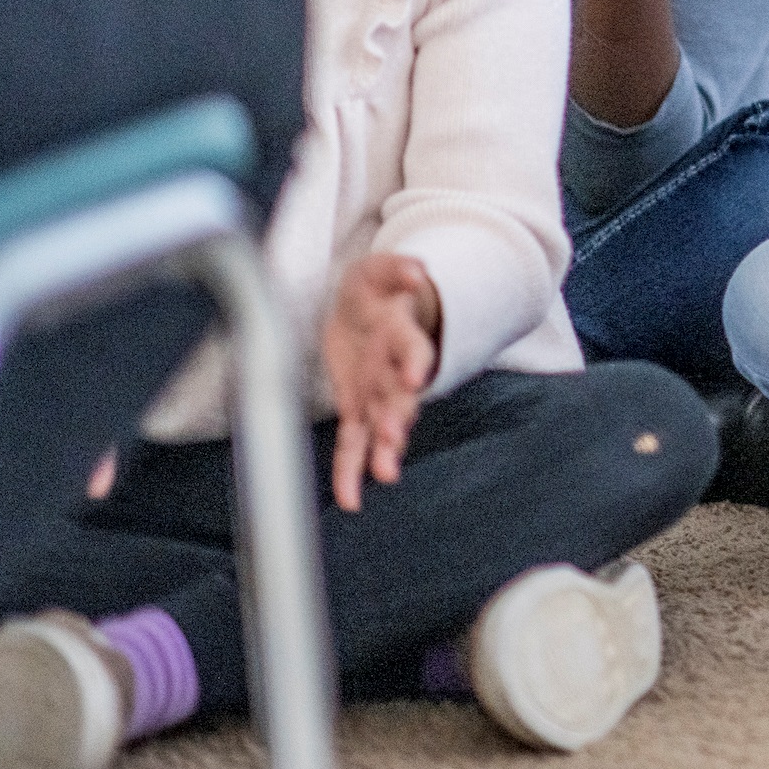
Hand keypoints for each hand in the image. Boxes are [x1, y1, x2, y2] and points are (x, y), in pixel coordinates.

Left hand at [324, 254, 441, 512]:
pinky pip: (353, 444)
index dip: (414, 363)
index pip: (412, 350)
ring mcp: (378, 393)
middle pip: (399, 395)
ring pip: (382, 425)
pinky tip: (350, 499)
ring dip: (383, 449)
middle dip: (398, 416)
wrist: (370, 311)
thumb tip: (418, 271)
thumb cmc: (376, 291)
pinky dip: (351, 472)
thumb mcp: (382, 270)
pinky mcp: (357, 408)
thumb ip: (400, 269)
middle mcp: (395, 370)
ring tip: (385, 472)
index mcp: (402, 335)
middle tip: (394, 437)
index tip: (415, 377)